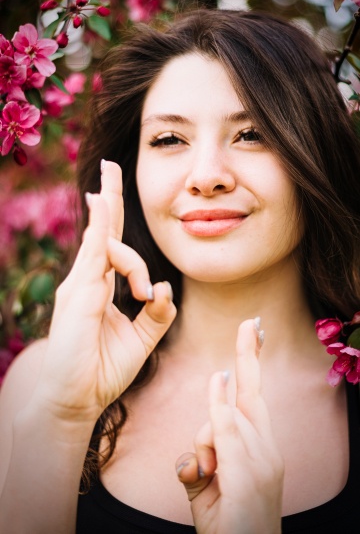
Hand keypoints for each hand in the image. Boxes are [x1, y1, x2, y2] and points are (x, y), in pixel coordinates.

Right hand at [33, 161, 176, 422]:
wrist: (76, 400)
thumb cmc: (103, 370)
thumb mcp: (142, 339)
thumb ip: (158, 313)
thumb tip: (167, 288)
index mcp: (101, 288)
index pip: (112, 245)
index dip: (116, 218)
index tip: (114, 192)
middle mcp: (88, 280)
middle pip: (103, 230)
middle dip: (109, 196)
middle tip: (112, 166)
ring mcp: (80, 284)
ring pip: (107, 244)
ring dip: (133, 260)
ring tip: (142, 296)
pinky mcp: (78, 293)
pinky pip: (93, 253)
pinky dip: (100, 227)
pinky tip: (102, 202)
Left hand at [176, 320, 283, 533]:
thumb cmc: (229, 528)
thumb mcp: (209, 491)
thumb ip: (201, 464)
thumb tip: (191, 457)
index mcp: (260, 450)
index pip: (253, 400)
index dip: (250, 367)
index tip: (254, 337)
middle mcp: (266, 450)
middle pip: (252, 394)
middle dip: (249, 355)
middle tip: (249, 323)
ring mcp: (261, 462)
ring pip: (223, 418)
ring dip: (206, 442)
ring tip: (210, 477)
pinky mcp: (248, 477)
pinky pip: (227, 431)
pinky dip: (220, 407)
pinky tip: (218, 380)